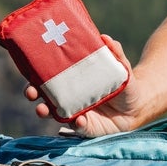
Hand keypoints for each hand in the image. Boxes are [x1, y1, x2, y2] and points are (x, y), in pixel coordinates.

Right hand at [24, 35, 141, 136]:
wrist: (137, 105)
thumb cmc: (122, 83)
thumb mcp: (120, 66)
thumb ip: (115, 52)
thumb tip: (105, 38)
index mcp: (71, 80)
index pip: (47, 77)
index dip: (35, 76)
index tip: (29, 72)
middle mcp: (69, 97)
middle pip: (44, 96)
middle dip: (34, 95)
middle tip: (31, 92)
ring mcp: (75, 113)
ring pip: (55, 114)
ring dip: (46, 112)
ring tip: (43, 109)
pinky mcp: (87, 127)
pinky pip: (78, 128)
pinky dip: (77, 124)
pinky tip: (80, 120)